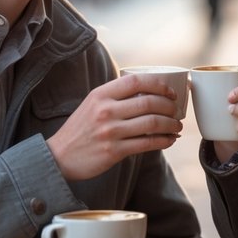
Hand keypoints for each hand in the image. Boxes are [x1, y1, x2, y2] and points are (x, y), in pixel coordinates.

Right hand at [47, 73, 183, 180]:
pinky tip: (170, 140)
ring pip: (152, 123)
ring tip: (177, 126)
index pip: (136, 81)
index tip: (171, 92)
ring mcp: (110, 131)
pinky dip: (164, 141)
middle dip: (170, 106)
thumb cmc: (80, 129)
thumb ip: (115, 96)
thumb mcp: (92, 104)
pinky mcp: (114, 151)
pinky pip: (147, 144)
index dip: (158, 85)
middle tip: (177, 111)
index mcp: (101, 94)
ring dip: (171, 124)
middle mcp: (105, 111)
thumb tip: (148, 91)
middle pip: (149, 102)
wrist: (60, 156)